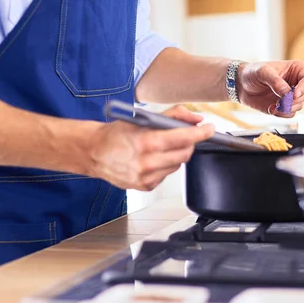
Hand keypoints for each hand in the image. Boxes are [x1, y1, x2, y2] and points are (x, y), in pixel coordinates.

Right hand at [88, 105, 213, 190]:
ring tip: (161, 147)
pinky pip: (166, 175)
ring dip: (176, 155)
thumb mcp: (141, 118)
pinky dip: (165, 165)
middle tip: (185, 136)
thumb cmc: (115, 134)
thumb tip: (195, 118)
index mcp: (146, 142)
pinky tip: (152, 159)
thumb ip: (171, 116)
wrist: (94, 152)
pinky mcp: (145, 186)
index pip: (182, 138)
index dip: (200, 133)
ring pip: (177, 165)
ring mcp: (146, 177)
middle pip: (185, 154)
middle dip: (189, 143)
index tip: (210, 129)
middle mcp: (146, 162)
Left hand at [237, 60, 303, 117]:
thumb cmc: (253, 72)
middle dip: (293, 101)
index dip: (303, 88)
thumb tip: (286, 93)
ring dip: (286, 108)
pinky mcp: (285, 106)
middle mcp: (297, 83)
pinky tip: (271, 108)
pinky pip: (289, 114)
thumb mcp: (263, 72)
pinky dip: (281, 114)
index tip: (293, 95)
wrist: (241, 84)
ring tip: (273, 106)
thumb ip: (275, 82)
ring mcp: (291, 96)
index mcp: (297, 70)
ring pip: (298, 106)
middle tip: (279, 101)